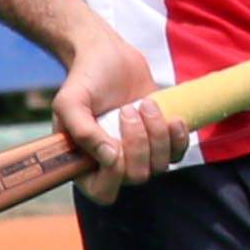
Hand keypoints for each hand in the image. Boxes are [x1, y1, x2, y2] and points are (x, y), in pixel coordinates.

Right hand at [55, 32, 173, 202]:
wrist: (108, 57)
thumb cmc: (85, 80)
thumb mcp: (70, 103)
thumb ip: (81, 131)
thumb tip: (109, 157)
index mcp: (84, 164)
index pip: (105, 192)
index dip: (115, 173)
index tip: (113, 141)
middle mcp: (111, 165)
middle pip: (137, 176)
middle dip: (138, 142)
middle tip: (128, 109)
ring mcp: (137, 153)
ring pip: (160, 165)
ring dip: (157, 134)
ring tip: (144, 105)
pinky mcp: (159, 140)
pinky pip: (177, 155)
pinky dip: (179, 138)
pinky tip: (172, 118)